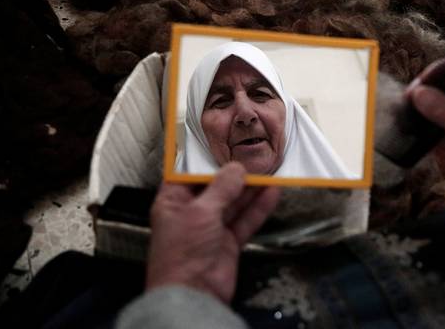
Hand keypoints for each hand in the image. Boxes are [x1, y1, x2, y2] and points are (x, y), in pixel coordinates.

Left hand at [146, 162, 279, 301]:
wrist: (192, 294)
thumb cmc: (181, 255)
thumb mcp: (200, 212)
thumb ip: (221, 189)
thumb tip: (235, 169)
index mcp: (173, 202)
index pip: (191, 175)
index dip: (210, 163)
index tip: (229, 150)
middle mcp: (192, 213)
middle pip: (217, 188)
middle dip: (236, 176)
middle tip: (255, 160)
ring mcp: (211, 228)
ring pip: (234, 204)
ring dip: (251, 191)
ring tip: (269, 173)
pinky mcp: (228, 242)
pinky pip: (245, 220)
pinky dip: (258, 208)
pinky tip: (271, 195)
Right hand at [407, 56, 444, 230]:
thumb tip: (418, 93)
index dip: (443, 71)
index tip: (422, 81)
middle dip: (427, 91)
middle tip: (409, 98)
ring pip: (438, 107)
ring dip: (422, 110)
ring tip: (405, 112)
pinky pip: (435, 127)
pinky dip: (423, 128)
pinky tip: (409, 128)